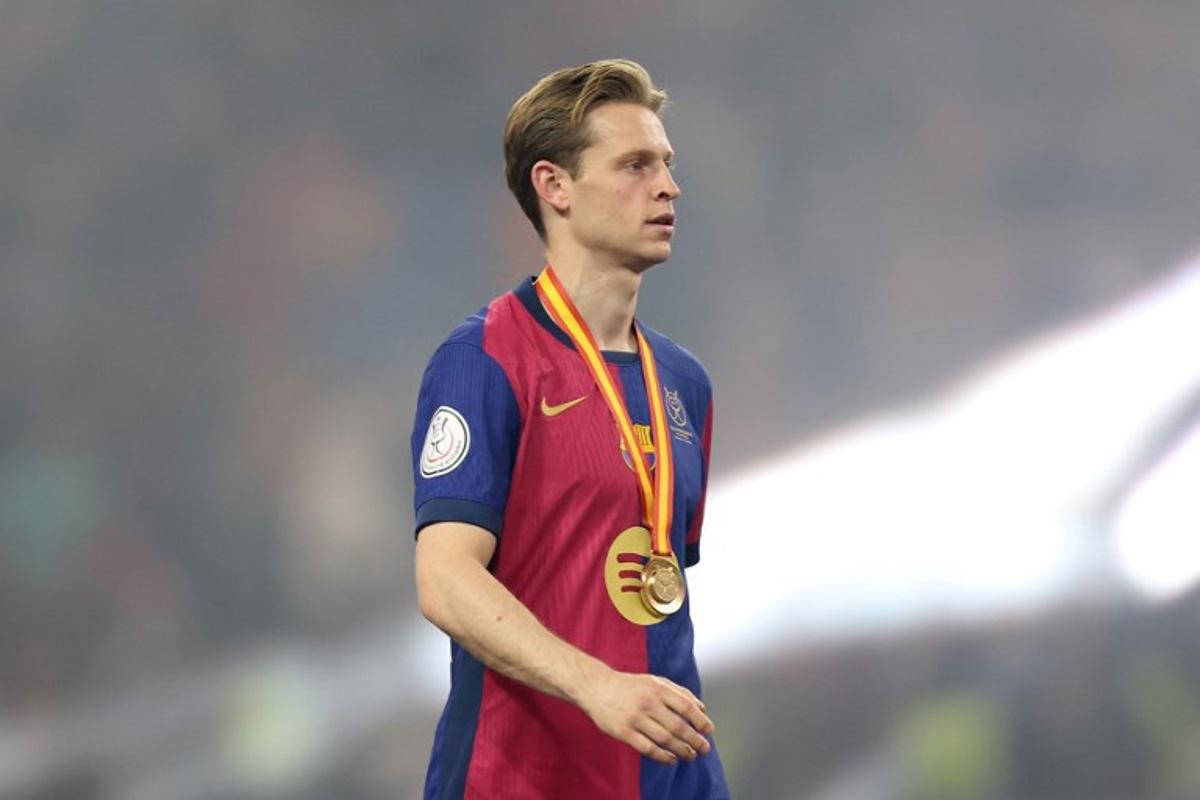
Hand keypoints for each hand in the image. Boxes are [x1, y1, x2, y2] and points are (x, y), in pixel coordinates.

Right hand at [577, 668, 714, 763]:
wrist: (596, 687)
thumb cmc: (630, 686)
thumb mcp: (655, 681)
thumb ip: (679, 692)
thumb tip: (702, 709)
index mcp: (658, 688)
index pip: (686, 706)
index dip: (700, 720)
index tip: (708, 730)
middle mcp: (648, 702)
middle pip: (678, 726)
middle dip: (695, 740)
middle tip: (704, 749)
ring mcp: (635, 718)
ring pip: (665, 740)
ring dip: (682, 750)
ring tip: (690, 755)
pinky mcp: (623, 732)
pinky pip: (648, 749)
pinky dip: (663, 757)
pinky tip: (671, 759)